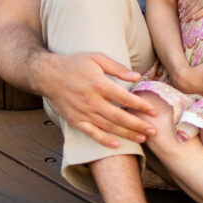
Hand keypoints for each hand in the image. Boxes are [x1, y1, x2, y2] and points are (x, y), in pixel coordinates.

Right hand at [41, 51, 157, 148]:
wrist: (48, 75)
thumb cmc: (74, 64)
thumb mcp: (97, 57)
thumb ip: (117, 67)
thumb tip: (137, 76)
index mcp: (99, 84)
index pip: (125, 98)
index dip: (141, 106)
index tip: (154, 112)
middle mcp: (92, 101)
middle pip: (120, 117)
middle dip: (138, 125)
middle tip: (154, 131)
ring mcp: (83, 113)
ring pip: (109, 127)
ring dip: (127, 134)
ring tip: (142, 138)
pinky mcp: (75, 120)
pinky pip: (92, 133)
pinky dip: (105, 140)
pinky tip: (118, 145)